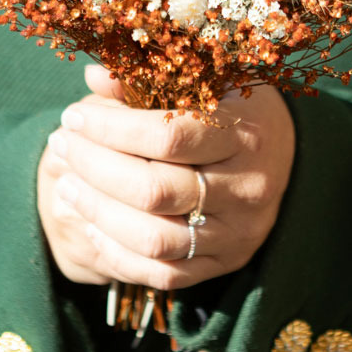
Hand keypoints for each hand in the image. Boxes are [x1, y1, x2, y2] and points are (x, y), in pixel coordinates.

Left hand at [37, 65, 295, 291]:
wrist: (290, 150)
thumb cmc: (233, 105)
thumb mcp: (203, 80)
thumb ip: (148, 79)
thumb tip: (94, 77)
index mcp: (243, 133)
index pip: (168, 136)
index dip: (111, 129)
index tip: (72, 116)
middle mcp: (246, 188)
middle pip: (155, 191)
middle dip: (95, 169)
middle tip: (61, 146)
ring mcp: (238, 232)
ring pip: (155, 240)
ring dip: (98, 213)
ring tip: (67, 184)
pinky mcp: (227, 261)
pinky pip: (165, 274)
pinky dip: (119, 253)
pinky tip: (91, 223)